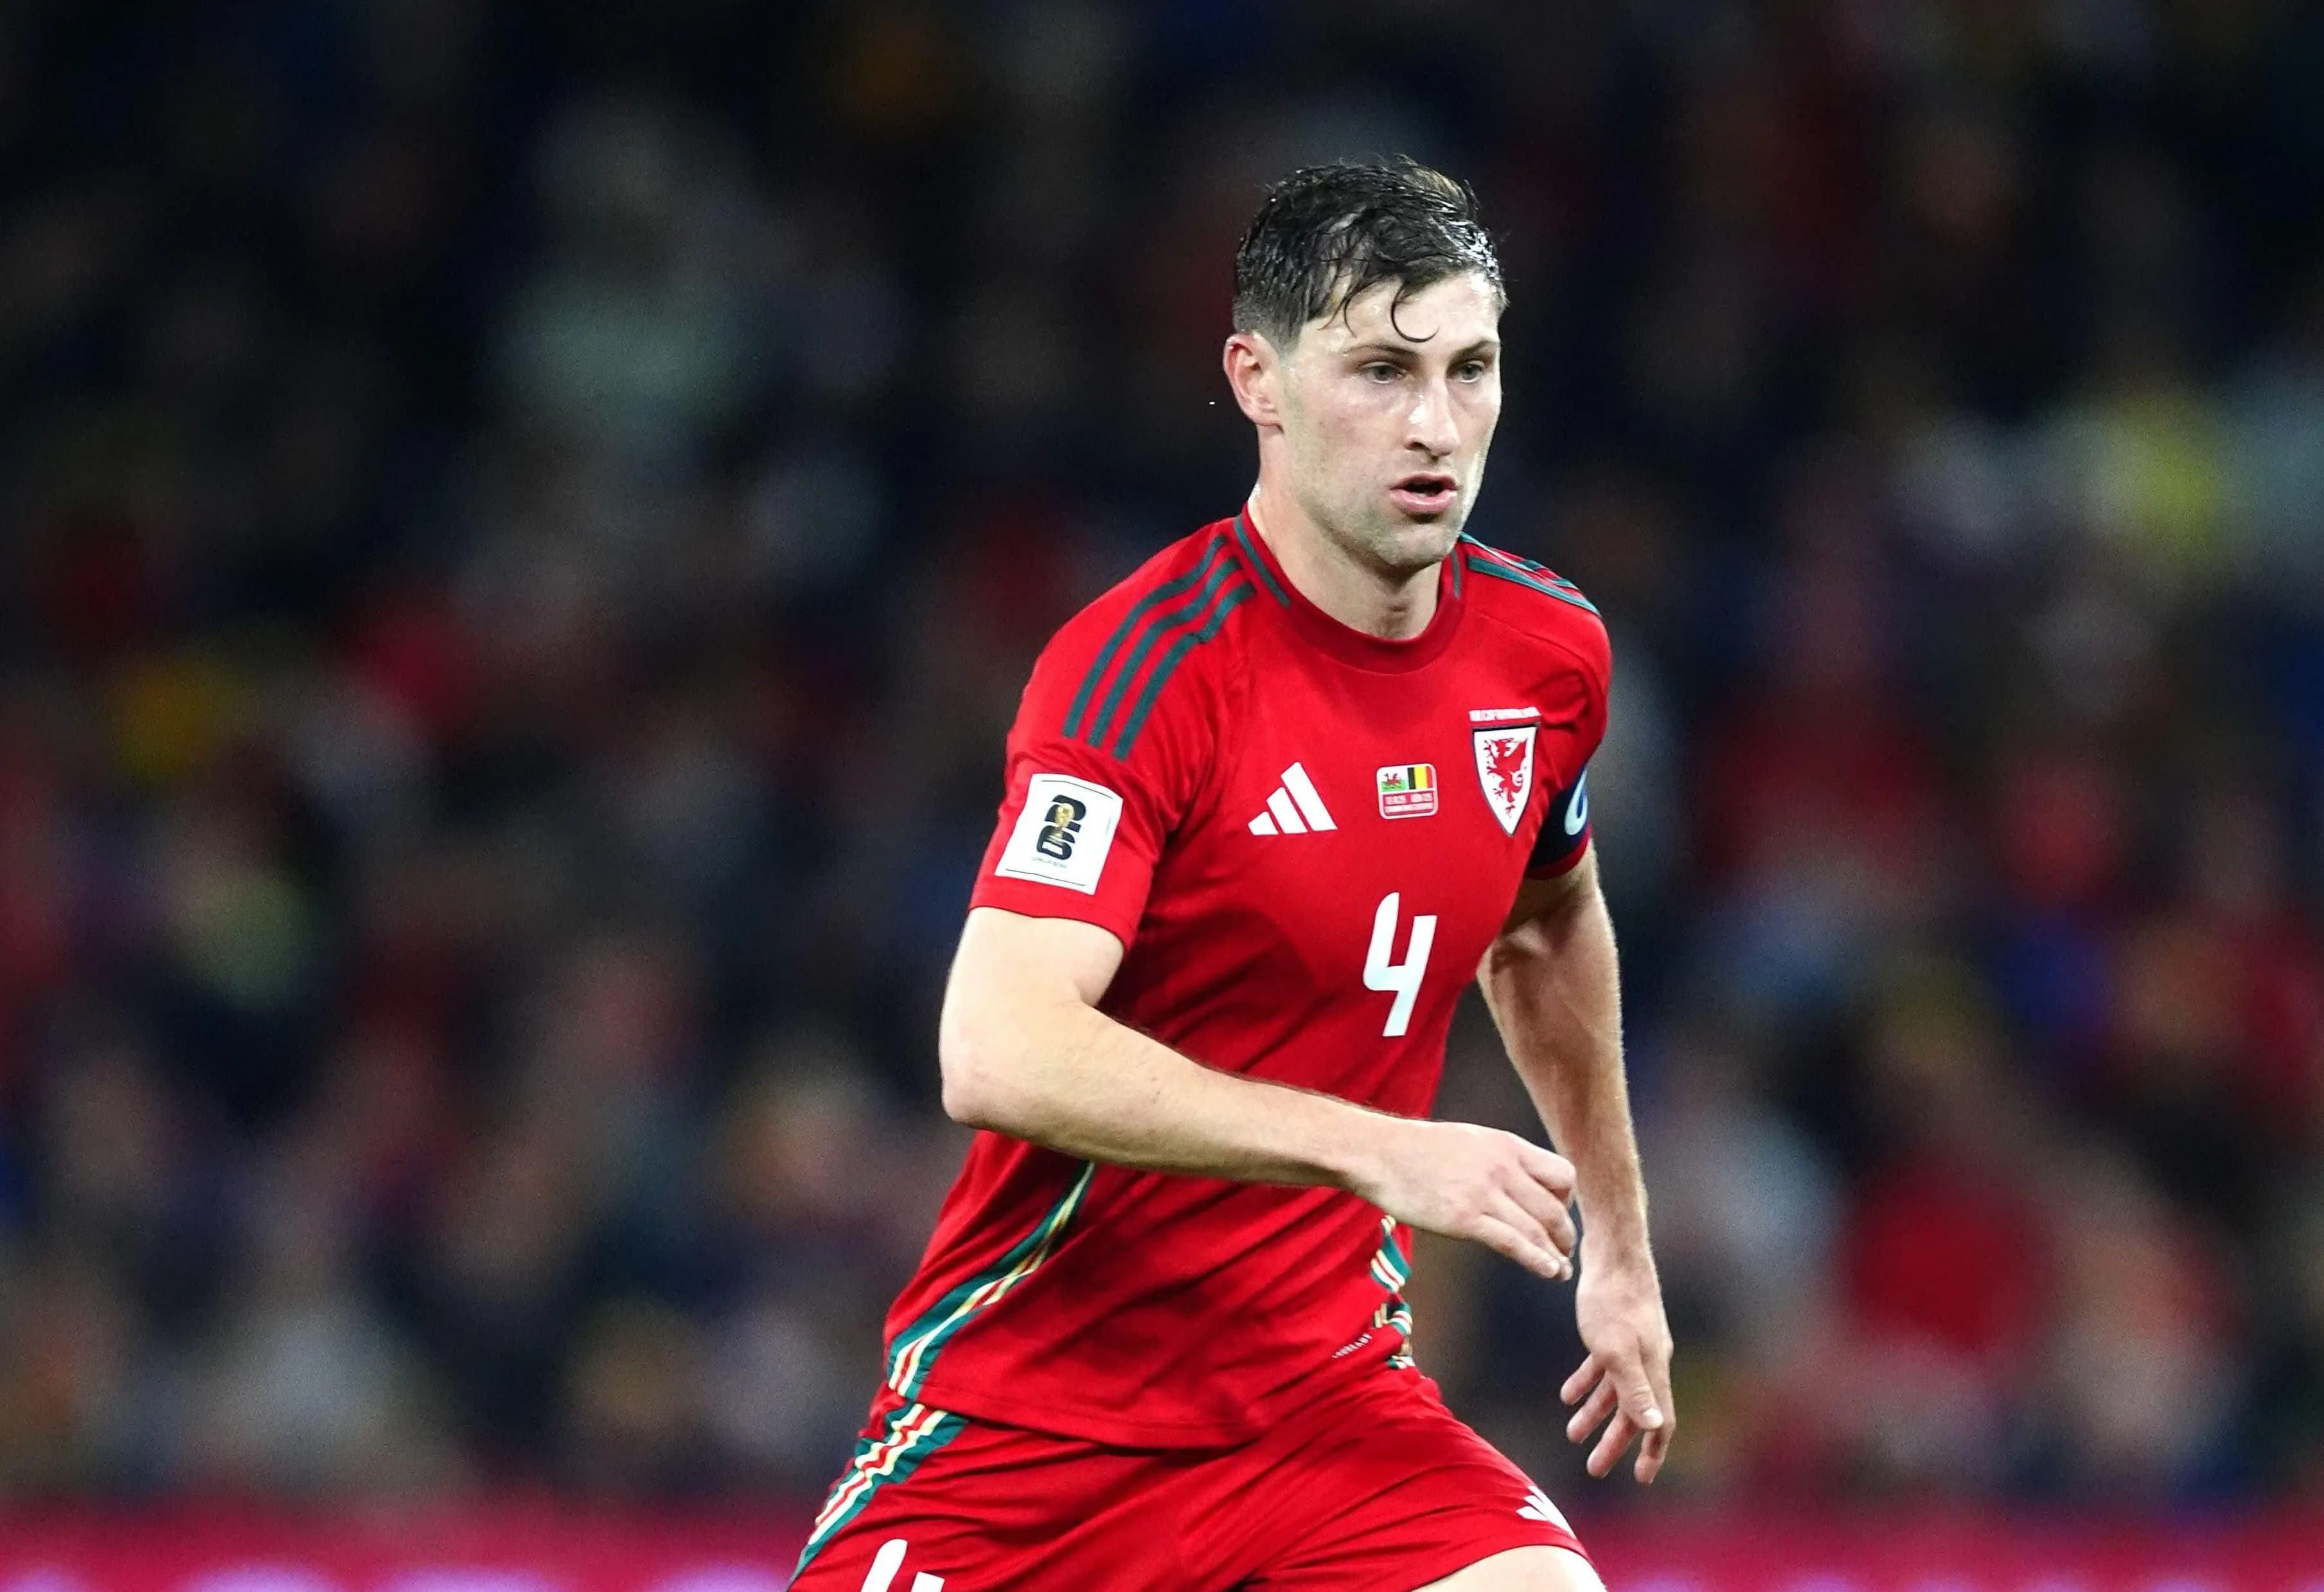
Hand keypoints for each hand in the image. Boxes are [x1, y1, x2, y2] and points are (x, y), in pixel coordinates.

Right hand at [1347, 1119, 1576, 1280]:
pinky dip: (1537, 1260)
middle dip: (1565, 1235)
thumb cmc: (1419, 1149)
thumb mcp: (1471, 1140)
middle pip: (1554, 1208)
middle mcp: (1502, 1168)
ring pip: (1538, 1229)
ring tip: (1560, 1271)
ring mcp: (1484, 1193)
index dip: (1568, 1200)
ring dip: (1555, 1255)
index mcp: (1507, 1145)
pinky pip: (1513, 1243)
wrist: (1379, 1153)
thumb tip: (1519, 1182)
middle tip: (1565, 1251)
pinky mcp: (1465, 1218)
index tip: (1560, 1215)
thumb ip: (1500, 1159)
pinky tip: (1548, 1271)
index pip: (1562, 1174)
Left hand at [1562, 1246, 1673, 1482]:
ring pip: (1616, 1388)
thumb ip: (1634, 1387)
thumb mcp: (1616, 1349)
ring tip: (1572, 1433)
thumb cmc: (1613, 1299)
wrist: (1611, 1249)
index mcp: (1654, 1368)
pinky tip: (1567, 1394)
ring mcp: (1633, 1343)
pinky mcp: (1615, 1327)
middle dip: (1615, 1441)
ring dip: (1595, 1413)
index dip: (1652, 1451)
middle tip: (1594, 1467)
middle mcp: (1648, 1359)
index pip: (1659, 1420)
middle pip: (1634, 1410)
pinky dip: (1586, 1381)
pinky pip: (1603, 1364)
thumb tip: (1654, 1426)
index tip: (1641, 1478)